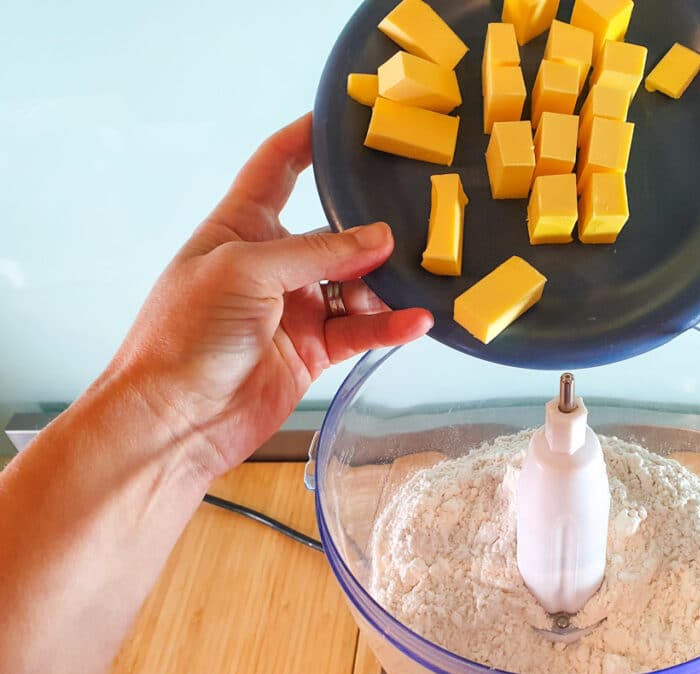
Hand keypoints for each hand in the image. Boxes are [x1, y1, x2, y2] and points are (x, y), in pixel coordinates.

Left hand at [105, 113, 432, 477]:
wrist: (176, 420)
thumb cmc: (186, 334)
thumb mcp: (247, 272)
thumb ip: (316, 252)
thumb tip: (379, 238)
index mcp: (240, 229)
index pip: (276, 169)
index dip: (307, 141)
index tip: (346, 123)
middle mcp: (271, 264)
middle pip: (332, 233)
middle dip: (369, 230)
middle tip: (415, 221)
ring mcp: (295, 308)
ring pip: (355, 284)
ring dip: (385, 284)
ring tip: (419, 280)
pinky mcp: (313, 350)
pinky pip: (360, 330)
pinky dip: (388, 327)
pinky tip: (415, 322)